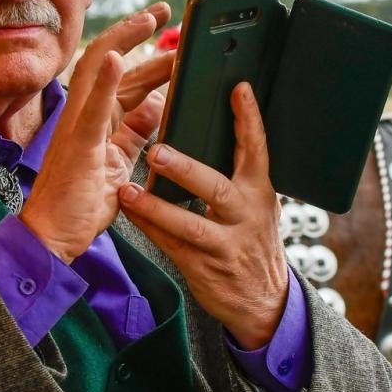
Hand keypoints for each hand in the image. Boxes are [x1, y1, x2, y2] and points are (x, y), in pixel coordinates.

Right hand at [20, 4, 173, 260]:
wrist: (53, 238)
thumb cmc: (81, 206)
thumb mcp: (120, 164)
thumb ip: (134, 135)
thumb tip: (156, 107)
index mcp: (96, 121)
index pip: (125, 78)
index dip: (148, 54)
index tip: (172, 34)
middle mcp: (84, 116)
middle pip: (114, 64)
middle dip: (139, 34)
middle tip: (168, 12)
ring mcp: (78, 126)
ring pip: (100, 71)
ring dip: (126, 41)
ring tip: (149, 18)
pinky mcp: (77, 143)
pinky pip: (92, 107)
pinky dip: (106, 81)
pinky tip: (120, 57)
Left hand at [119, 81, 288, 348]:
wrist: (263, 302)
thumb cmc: (252, 243)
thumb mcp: (257, 207)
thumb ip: (239, 176)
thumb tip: (213, 134)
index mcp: (259, 193)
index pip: (257, 150)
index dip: (248, 120)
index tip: (237, 89)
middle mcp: (245, 216)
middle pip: (216, 188)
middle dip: (186, 170)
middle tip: (157, 152)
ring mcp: (225, 245)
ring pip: (188, 224)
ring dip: (155, 206)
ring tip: (129, 190)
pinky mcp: (203, 267)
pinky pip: (169, 244)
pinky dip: (147, 227)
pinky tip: (128, 212)